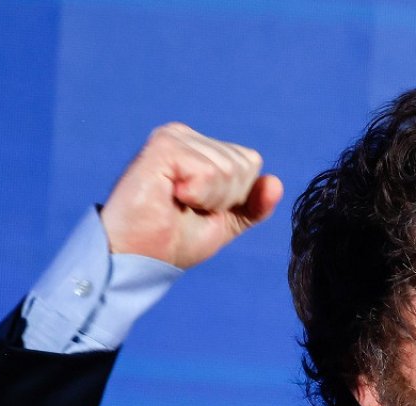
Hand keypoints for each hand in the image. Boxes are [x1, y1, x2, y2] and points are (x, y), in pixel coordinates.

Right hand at [100, 122, 283, 269]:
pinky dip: (197, 195)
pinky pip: (208, 172)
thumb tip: (276, 183)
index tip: (202, 209)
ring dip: (209, 200)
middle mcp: (186, 136)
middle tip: (187, 209)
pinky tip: (171, 197)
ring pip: (229, 169)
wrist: (138, 258)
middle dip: (224, 199)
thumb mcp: (225, 223)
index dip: (235, 197)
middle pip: (244, 165)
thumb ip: (253, 205)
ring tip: (176, 204)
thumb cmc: (172, 241)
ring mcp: (174, 137)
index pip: (250, 163)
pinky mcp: (163, 146)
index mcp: (200, 148)